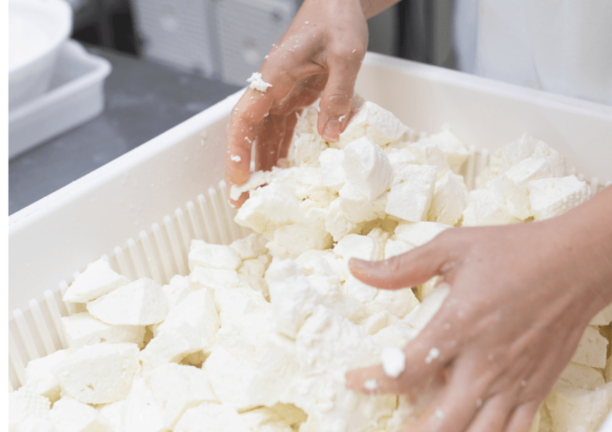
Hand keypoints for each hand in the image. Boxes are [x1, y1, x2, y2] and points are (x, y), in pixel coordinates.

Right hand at [225, 0, 369, 206]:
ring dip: (262, 166)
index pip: (245, 117)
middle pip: (249, 134)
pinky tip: (285, 175)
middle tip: (244, 203)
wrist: (340, 1)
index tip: (237, 179)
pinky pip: (285, 130)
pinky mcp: (297, 97)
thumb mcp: (346, 55)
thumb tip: (329, 135)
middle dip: (244, 169)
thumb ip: (337, 94)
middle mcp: (273, 86)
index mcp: (275, 74)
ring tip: (262, 199)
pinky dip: (282, 153)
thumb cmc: (338, 18)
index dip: (238, 151)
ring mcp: (283, 93)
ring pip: (265, 136)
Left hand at [345, 219, 610, 431]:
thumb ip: (402, 266)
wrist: (580, 264)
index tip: (352, 382)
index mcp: (460, 326)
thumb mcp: (453, 247)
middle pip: (436, 430)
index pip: (404, 372)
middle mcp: (486, 365)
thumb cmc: (518, 252)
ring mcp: (513, 386)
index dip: (369, 385)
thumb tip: (355, 268)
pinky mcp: (534, 394)